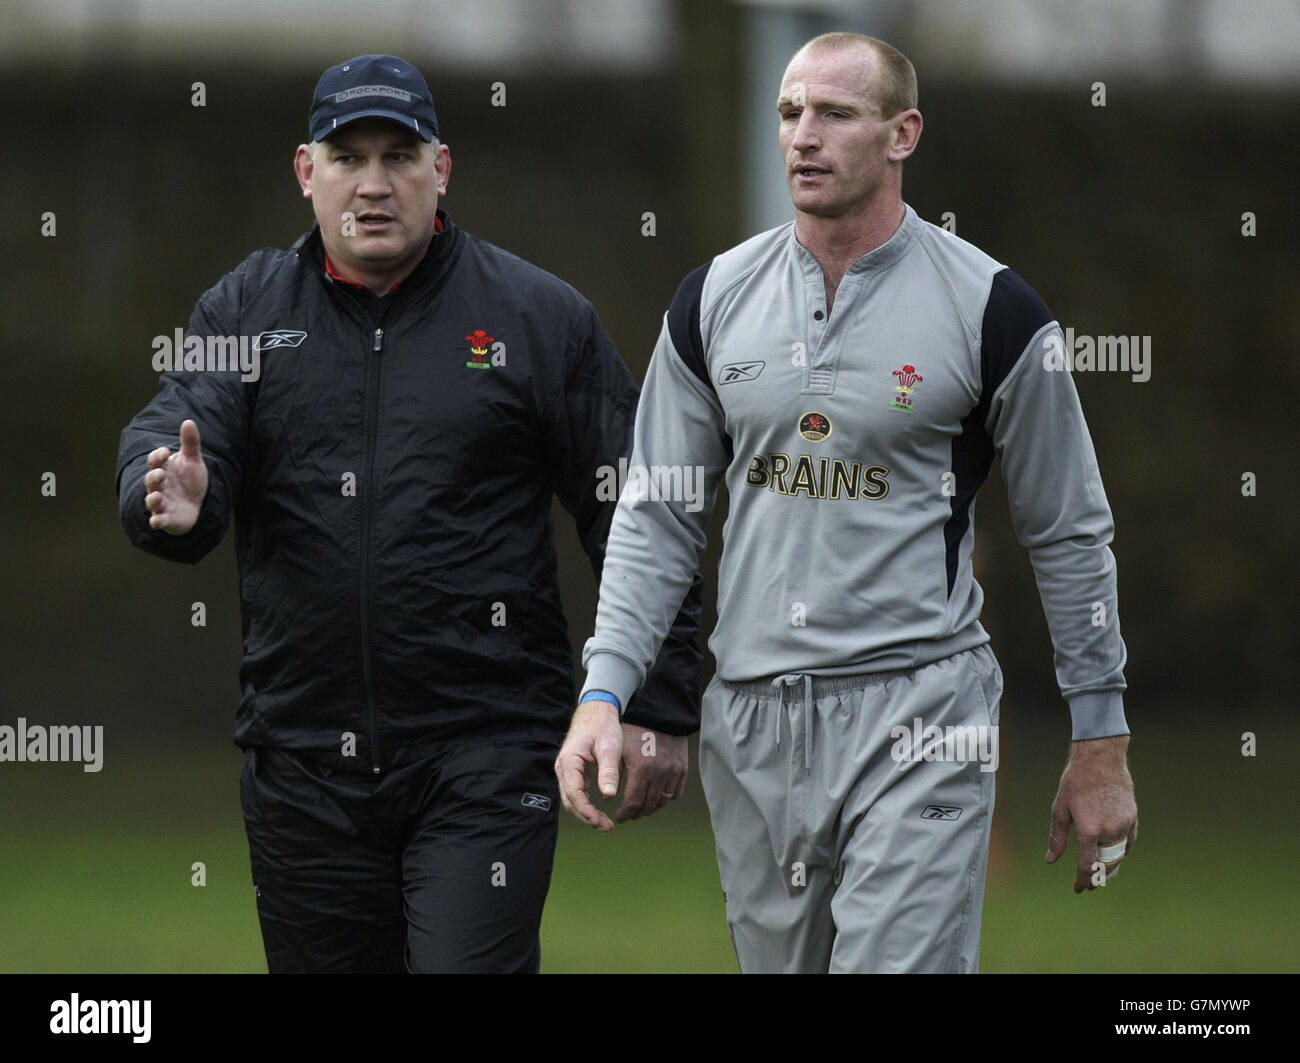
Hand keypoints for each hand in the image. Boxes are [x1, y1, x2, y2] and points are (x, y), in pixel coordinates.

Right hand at [143, 419, 207, 533]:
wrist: (196, 504)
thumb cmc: (189, 480)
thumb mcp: (192, 461)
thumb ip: (190, 443)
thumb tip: (188, 421)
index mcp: (163, 469)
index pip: (155, 461)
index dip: (158, 456)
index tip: (166, 452)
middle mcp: (158, 486)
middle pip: (151, 479)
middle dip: (154, 476)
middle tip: (161, 473)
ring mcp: (161, 502)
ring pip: (151, 500)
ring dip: (152, 498)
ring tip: (156, 496)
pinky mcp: (166, 518)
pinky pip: (158, 520)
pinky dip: (156, 521)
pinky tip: (156, 521)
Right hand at [555, 700, 623, 831]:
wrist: (596, 711)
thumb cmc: (602, 726)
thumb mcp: (609, 747)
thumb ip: (609, 771)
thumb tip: (609, 796)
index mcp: (569, 762)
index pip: (574, 794)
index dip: (586, 811)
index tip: (601, 822)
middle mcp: (563, 769)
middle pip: (570, 801)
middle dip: (587, 817)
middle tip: (607, 827)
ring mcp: (566, 771)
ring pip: (572, 800)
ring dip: (586, 813)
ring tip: (605, 824)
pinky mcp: (573, 772)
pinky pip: (576, 793)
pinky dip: (586, 805)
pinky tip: (599, 812)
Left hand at [615, 723, 686, 822]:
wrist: (659, 714)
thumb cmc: (634, 730)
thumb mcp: (619, 750)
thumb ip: (614, 774)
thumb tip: (607, 796)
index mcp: (641, 769)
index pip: (633, 803)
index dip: (625, 814)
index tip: (620, 817)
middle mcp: (659, 774)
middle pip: (648, 806)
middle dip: (637, 813)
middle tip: (629, 815)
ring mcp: (673, 772)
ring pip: (663, 802)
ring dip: (651, 808)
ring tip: (642, 808)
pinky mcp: (683, 770)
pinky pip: (675, 793)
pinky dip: (665, 798)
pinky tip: (656, 796)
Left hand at [1045, 734, 1137, 892]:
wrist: (1100, 759)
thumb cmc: (1075, 782)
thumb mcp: (1060, 810)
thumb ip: (1056, 838)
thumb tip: (1051, 860)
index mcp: (1088, 830)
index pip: (1087, 866)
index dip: (1083, 881)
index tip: (1078, 888)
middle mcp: (1109, 831)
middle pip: (1106, 866)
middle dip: (1097, 878)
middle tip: (1089, 885)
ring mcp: (1124, 825)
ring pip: (1119, 856)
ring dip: (1111, 868)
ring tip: (1101, 875)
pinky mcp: (1133, 818)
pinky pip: (1129, 843)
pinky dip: (1122, 853)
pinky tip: (1115, 857)